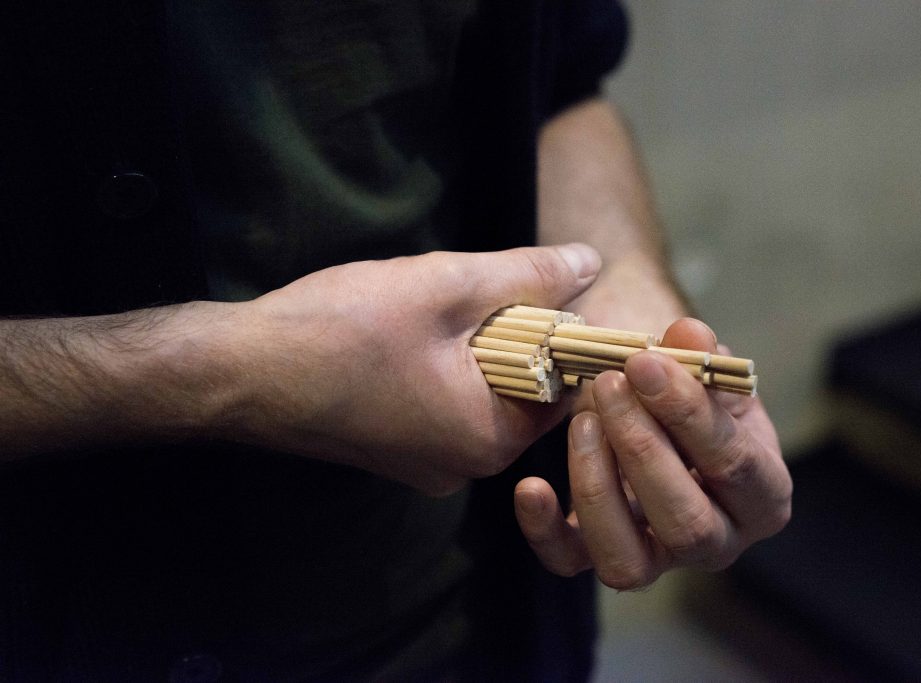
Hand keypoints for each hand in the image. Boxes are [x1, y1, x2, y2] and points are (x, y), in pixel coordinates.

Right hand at [222, 244, 600, 494]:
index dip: (558, 328)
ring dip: (467, 341)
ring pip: (478, 388)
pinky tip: (397, 333)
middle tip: (463, 289)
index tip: (529, 287)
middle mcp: (464, 466)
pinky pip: (442, 400)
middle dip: (506, 329)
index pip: (565, 384)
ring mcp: (424, 463)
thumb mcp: (447, 286)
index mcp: (489, 439)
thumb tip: (591, 262)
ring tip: (420, 307)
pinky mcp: (394, 450)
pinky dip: (437, 361)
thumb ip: (527, 275)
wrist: (236, 372)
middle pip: (522, 386)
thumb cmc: (340, 330)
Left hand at [514, 318, 791, 587]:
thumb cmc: (692, 398)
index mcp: (763, 492)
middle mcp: (719, 541)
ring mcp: (661, 560)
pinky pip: (571, 563)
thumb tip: (690, 334)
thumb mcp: (703, 372)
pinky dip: (544, 530)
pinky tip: (530, 486)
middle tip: (608, 385)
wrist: (661, 416)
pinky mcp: (605, 557)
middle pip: (687, 523)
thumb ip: (698, 356)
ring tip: (582, 420)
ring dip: (598, 486)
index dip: (689, 413)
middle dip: (641, 449)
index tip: (645, 363)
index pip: (736, 465)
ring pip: (628, 562)